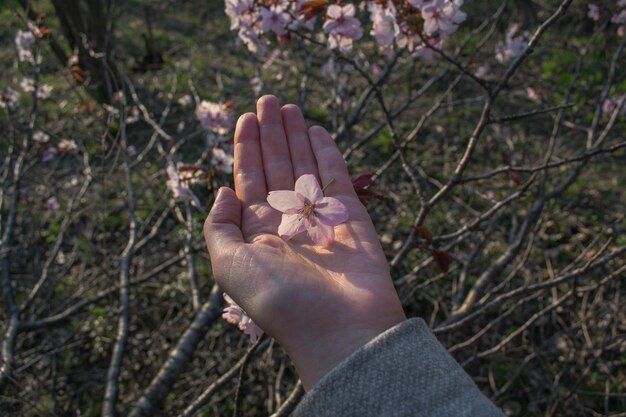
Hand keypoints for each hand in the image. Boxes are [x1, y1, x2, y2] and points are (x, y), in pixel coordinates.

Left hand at [204, 95, 405, 388]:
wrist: (338, 328)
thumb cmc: (279, 299)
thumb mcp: (229, 265)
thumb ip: (219, 226)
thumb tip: (222, 192)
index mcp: (258, 232)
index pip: (249, 181)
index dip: (246, 149)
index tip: (245, 118)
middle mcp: (288, 222)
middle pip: (277, 167)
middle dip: (271, 134)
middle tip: (267, 99)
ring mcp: (321, 218)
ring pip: (305, 167)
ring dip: (296, 136)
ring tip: (288, 105)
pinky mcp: (352, 217)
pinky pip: (337, 178)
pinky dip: (327, 153)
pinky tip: (316, 131)